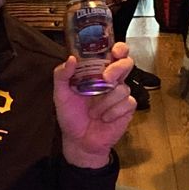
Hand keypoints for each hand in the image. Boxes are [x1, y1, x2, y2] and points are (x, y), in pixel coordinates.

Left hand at [53, 45, 135, 166]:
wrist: (78, 141)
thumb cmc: (71, 115)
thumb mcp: (61, 94)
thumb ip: (61, 75)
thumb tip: (71, 59)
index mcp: (97, 72)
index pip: (113, 54)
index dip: (118, 48)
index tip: (114, 50)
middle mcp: (112, 81)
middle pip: (126, 63)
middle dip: (117, 68)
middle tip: (106, 79)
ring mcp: (121, 95)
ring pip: (123, 88)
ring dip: (105, 102)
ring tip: (93, 113)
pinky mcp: (127, 109)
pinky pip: (127, 103)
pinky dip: (113, 112)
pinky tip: (104, 119)